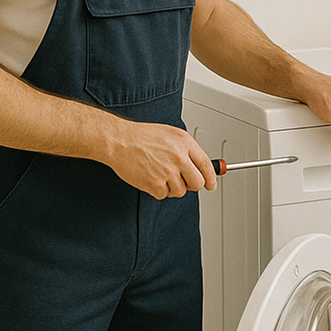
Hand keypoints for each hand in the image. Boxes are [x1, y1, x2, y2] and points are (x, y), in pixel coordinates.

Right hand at [100, 119, 217, 198]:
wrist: (119, 141)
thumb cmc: (141, 136)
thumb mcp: (171, 134)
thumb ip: (187, 149)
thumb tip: (200, 164)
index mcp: (184, 143)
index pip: (206, 165)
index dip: (211, 178)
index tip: (211, 184)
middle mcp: (178, 157)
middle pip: (197, 183)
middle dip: (192, 185)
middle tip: (184, 181)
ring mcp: (167, 171)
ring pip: (181, 191)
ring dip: (173, 188)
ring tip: (162, 175)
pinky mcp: (154, 183)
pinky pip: (164, 195)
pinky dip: (159, 191)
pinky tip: (152, 178)